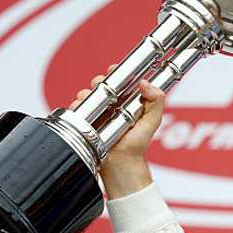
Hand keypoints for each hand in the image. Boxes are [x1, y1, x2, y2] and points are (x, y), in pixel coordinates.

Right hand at [67, 70, 166, 198]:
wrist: (120, 164)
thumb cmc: (137, 145)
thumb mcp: (152, 121)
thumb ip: (155, 101)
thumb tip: (145, 83)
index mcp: (128, 101)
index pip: (120, 80)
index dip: (117, 72)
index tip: (113, 68)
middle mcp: (112, 105)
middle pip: (100, 84)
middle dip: (98, 82)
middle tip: (100, 85)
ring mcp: (98, 113)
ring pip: (87, 94)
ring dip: (87, 94)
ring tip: (93, 103)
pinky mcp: (86, 121)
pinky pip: (77, 108)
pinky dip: (78, 106)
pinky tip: (84, 112)